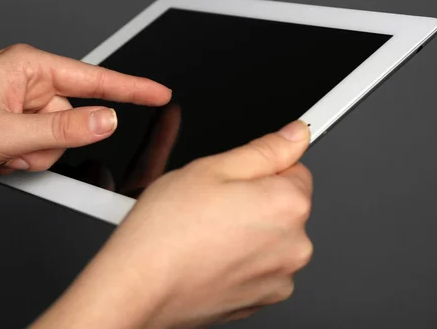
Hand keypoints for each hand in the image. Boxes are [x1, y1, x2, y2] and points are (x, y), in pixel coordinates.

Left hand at [0, 44, 170, 191]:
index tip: (161, 93)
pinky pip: (40, 145)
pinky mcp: (13, 122)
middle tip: (17, 149)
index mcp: (30, 67)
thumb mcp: (9, 133)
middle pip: (74, 118)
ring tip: (0, 153)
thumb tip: (108, 120)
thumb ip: (66, 129)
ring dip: (34, 154)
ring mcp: (20, 103)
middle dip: (50, 142)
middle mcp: (28, 82)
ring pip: (58, 138)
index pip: (95, 79)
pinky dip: (23, 158)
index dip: (132, 88)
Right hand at [32, 121, 312, 328]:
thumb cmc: (167, 231)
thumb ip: (265, 149)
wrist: (140, 287)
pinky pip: (260, 268)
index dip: (260, 169)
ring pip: (271, 239)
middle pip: (284, 207)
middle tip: (213, 205)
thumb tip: (295, 135)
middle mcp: (295, 245)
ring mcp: (280, 278)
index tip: (233, 180)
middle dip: (256, 200)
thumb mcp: (212, 168)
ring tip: (207, 233)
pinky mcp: (262, 301)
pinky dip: (241, 261)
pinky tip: (209, 256)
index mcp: (289, 204)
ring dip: (249, 232)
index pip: (296, 170)